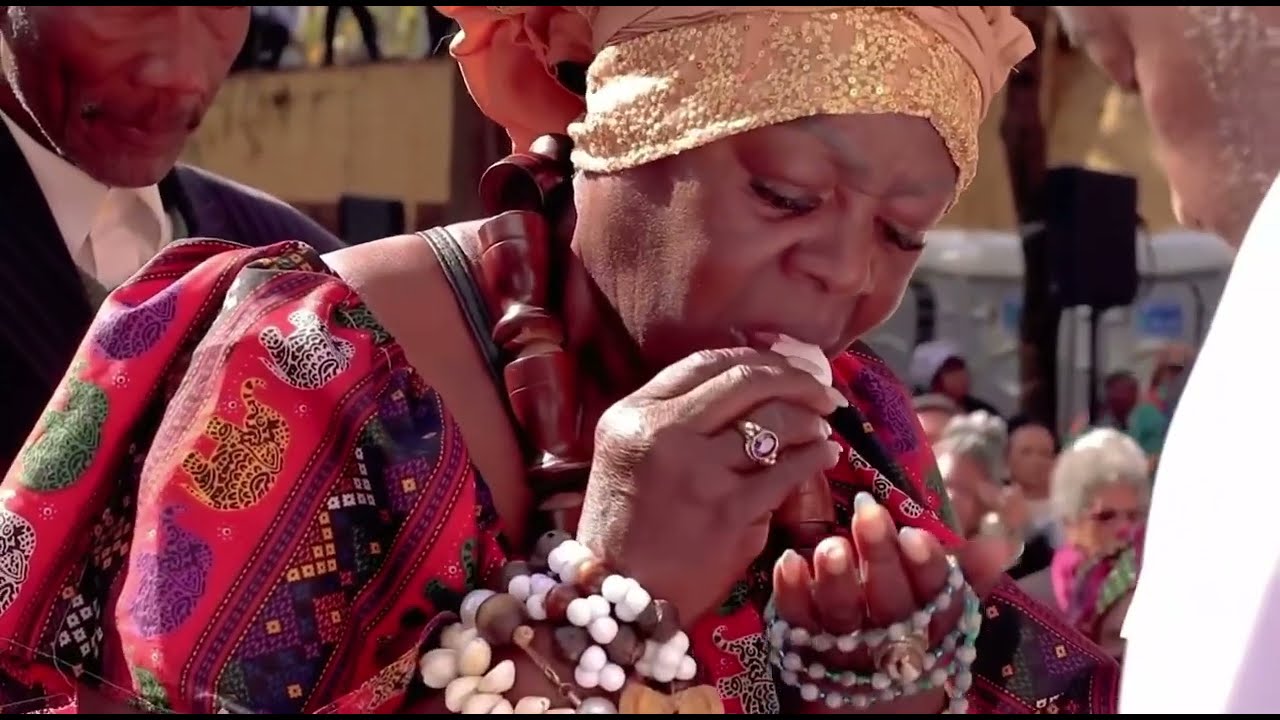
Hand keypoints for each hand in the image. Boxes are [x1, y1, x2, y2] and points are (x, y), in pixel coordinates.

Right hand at [578, 347, 845, 623]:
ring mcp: (699, 472)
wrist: (622, 598)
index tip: (784, 365)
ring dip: (809, 417)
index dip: (755, 358)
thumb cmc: (626, 527)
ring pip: (774, 422)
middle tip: (821, 389)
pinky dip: (814, 456)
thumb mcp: (627, 454)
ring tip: (821, 424)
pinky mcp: (730, 511)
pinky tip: (823, 455)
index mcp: (633, 415)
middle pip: (745, 381)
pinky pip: (788, 469)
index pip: (705, 362)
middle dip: (794, 378)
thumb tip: (748, 383)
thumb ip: (673, 417)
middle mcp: (662, 434)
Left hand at [772, 493, 1007, 713]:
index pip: (937, 598)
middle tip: (868, 515)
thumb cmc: (912, 645)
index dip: (928, 568)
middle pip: (890, 604)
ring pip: (845, 620)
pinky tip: (788, 561)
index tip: (915, 534)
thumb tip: (1004, 543)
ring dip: (837, 581)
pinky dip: (792, 596)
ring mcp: (848, 655)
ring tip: (830, 545)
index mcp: (933, 631)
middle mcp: (893, 645)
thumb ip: (967, 578)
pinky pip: (798, 628)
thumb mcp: (944, 619)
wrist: (874, 711)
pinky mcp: (805, 656)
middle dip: (880, 559)